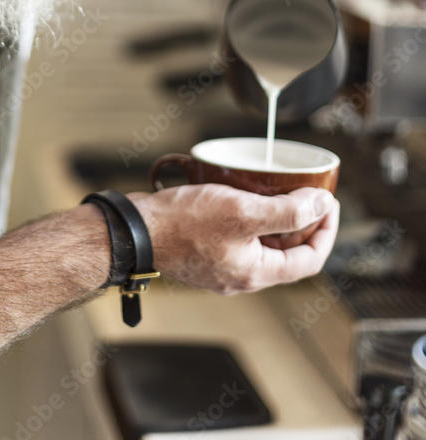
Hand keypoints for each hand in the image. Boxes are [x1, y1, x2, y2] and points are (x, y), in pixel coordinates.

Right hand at [133, 184, 338, 293]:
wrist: (135, 231)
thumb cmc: (182, 224)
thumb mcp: (242, 212)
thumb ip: (286, 213)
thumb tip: (321, 205)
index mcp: (256, 272)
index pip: (309, 260)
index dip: (325, 231)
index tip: (328, 204)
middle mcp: (241, 274)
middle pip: (287, 252)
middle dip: (301, 222)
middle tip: (306, 193)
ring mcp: (222, 265)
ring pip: (262, 243)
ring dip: (274, 217)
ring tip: (275, 189)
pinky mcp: (205, 252)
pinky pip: (238, 237)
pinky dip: (248, 217)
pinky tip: (240, 194)